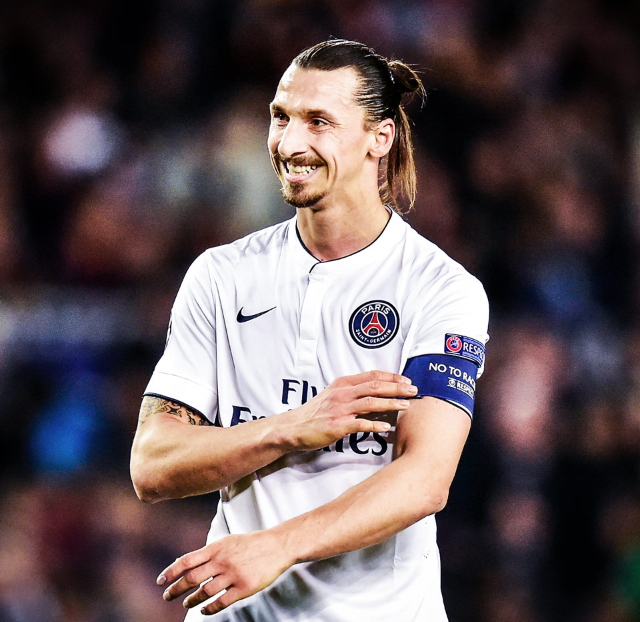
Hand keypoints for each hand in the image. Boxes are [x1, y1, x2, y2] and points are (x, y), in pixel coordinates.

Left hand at [158, 530, 290, 615]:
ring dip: (192, 600)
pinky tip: (204, 610)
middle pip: (192, 578)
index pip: (187, 560)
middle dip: (176, 589)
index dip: (171, 571)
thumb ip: (208, 552)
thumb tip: (185, 563)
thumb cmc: (251, 543)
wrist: (277, 546)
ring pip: (205, 592)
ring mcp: (233, 574)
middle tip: (167, 596)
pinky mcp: (244, 587)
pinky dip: (209, 608)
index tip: (161, 581)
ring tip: (186, 603)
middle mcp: (222, 561)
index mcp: (217, 547)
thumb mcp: (227, 541)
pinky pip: (222, 601)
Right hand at [284, 370, 416, 450]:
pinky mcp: (338, 425)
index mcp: (343, 383)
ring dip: (391, 403)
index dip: (391, 376)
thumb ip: (352, 392)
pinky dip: (375, 425)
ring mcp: (340, 409)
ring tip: (406, 405)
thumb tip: (376, 393)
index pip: (371, 375)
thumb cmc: (315, 412)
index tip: (406, 379)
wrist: (294, 427)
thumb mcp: (332, 395)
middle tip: (413, 389)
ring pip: (371, 403)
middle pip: (375, 386)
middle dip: (396, 387)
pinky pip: (360, 424)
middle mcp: (342, 393)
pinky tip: (387, 427)